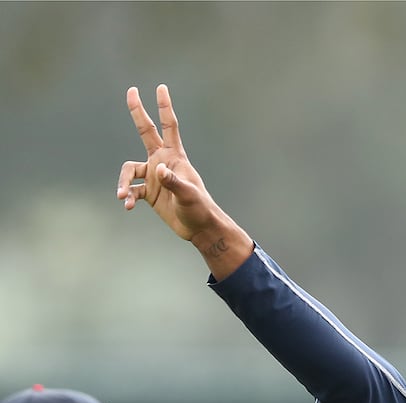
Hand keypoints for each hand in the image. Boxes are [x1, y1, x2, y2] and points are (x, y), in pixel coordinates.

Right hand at [118, 84, 218, 240]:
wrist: (199, 228)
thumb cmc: (199, 209)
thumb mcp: (189, 195)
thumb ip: (173, 182)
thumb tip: (158, 170)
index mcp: (175, 157)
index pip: (169, 126)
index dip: (164, 107)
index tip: (161, 87)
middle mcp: (162, 162)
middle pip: (146, 132)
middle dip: (138, 113)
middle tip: (131, 91)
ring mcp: (154, 177)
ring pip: (130, 170)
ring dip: (124, 182)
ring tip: (122, 196)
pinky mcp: (149, 193)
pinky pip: (132, 190)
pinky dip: (127, 196)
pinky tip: (126, 205)